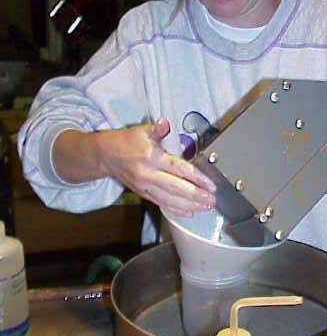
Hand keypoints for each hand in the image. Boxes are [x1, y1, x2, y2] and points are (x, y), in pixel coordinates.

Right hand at [101, 117, 216, 216]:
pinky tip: (189, 213)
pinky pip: (161, 203)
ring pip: (169, 200)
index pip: (178, 169)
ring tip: (205, 208)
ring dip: (189, 206)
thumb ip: (158, 129)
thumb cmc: (126, 142)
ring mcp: (145, 186)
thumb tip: (165, 123)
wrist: (105, 156)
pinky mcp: (143, 193)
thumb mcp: (142, 131)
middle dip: (196, 196)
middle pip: (176, 188)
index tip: (210, 184)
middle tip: (212, 200)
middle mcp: (148, 174)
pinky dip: (176, 210)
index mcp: (151, 157)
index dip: (196, 178)